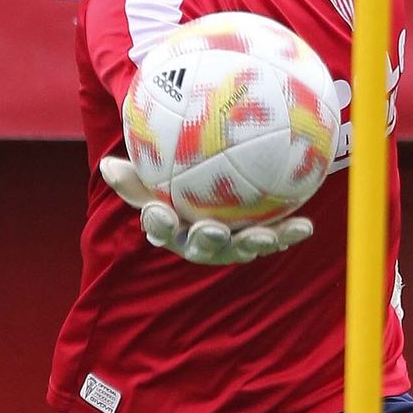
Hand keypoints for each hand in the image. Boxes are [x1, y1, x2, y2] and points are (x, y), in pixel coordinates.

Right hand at [99, 156, 313, 264]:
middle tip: (213, 230)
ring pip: (240, 247)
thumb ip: (134, 173)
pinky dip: (288, 233)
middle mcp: (197, 240)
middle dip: (207, 241)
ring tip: (268, 236)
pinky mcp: (256, 240)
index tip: (158, 212)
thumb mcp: (154, 172)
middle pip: (200, 246)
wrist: (208, 189)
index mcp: (170, 226)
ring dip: (254, 243)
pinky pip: (272, 237)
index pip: (158, 226)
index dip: (158, 223)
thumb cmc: (176, 178)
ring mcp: (228, 244)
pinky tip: (306, 225)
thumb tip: (106, 164)